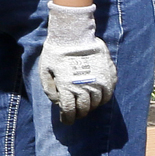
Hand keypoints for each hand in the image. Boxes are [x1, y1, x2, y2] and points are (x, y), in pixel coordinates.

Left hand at [39, 1, 115, 120]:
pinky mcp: (109, 75)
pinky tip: (97, 97)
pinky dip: (102, 98)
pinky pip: (108, 93)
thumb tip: (58, 103)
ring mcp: (99, 81)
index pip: (69, 111)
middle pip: (84, 108)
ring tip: (86, 105)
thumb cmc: (56, 53)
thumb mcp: (45, 71)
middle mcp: (85, 87)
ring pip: (97, 103)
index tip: (66, 120)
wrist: (74, 35)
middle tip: (76, 113)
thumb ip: (50, 90)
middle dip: (79, 113)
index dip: (68, 119)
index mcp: (67, 87)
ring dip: (91, 106)